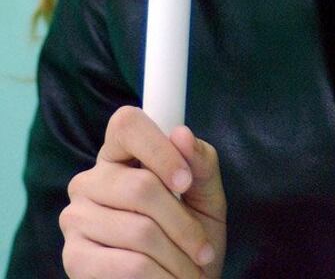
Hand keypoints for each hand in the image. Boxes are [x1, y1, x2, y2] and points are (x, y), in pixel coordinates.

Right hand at [60, 105, 226, 277]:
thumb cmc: (190, 236)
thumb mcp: (206, 196)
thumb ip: (201, 162)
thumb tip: (181, 134)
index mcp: (120, 154)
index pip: (127, 124)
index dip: (159, 149)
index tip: (186, 180)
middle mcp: (90, 180)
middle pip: (141, 186)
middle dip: (183, 224)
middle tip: (203, 249)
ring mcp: (76, 217)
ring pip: (139, 230)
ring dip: (177, 257)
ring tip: (190, 269)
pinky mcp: (74, 258)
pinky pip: (127, 265)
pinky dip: (160, 277)